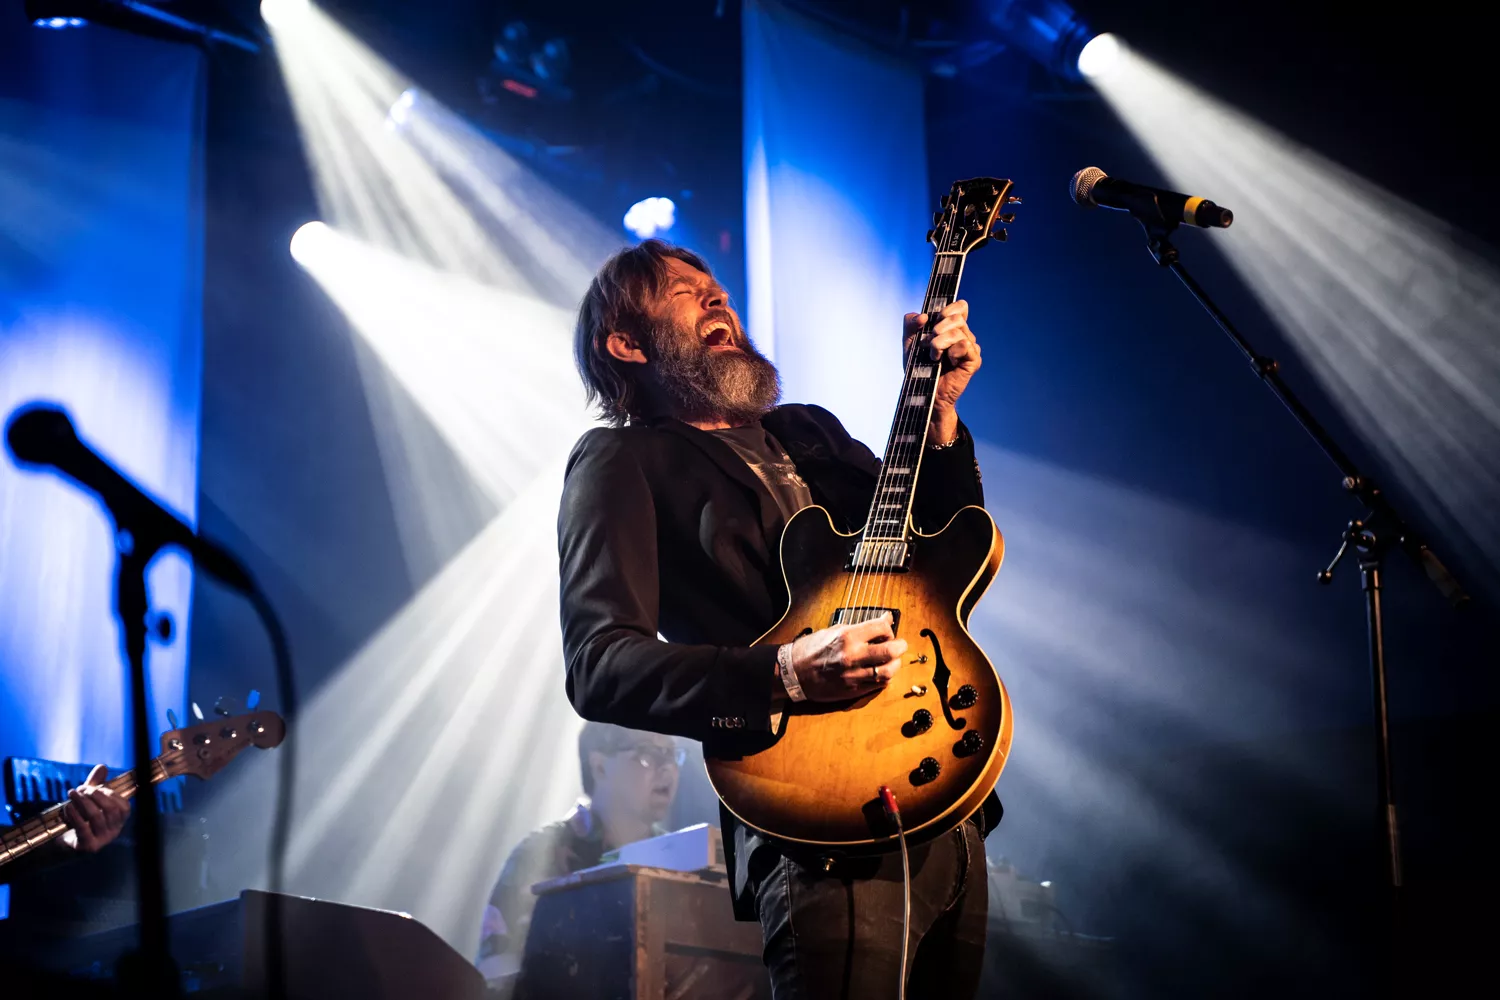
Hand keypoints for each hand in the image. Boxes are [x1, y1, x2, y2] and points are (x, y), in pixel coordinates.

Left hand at [61, 765, 129, 852]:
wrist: (63, 842)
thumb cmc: (80, 818)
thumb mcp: (89, 800)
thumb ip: (96, 783)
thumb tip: (102, 767)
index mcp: (120, 820)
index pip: (122, 805)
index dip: (107, 793)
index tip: (91, 787)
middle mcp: (115, 830)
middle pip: (110, 809)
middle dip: (95, 795)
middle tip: (80, 789)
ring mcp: (103, 840)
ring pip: (96, 816)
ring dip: (82, 802)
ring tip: (71, 793)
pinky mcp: (88, 846)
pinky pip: (83, 828)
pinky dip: (74, 815)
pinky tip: (68, 807)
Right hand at [783, 614, 907, 701]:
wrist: (793, 672)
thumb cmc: (811, 649)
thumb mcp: (834, 631)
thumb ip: (861, 627)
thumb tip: (884, 620)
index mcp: (847, 636)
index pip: (882, 628)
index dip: (889, 628)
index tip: (887, 631)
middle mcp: (852, 655)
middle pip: (890, 651)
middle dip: (900, 647)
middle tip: (900, 646)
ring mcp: (853, 674)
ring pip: (888, 672)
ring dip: (895, 665)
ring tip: (892, 661)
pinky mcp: (852, 690)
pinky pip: (878, 685)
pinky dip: (884, 678)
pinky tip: (881, 673)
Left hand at [903, 300, 980, 444]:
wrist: (923, 393)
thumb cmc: (918, 369)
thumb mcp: (909, 344)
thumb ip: (910, 325)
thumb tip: (922, 316)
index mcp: (951, 328)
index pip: (960, 307)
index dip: (949, 308)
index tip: (935, 319)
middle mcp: (964, 335)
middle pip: (957, 317)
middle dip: (938, 328)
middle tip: (929, 344)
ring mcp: (970, 348)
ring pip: (959, 331)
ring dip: (939, 343)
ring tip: (934, 356)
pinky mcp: (973, 360)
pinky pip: (965, 345)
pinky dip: (951, 352)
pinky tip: (946, 361)